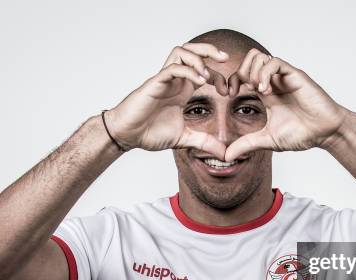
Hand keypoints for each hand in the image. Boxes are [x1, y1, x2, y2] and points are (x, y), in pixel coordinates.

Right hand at [104, 43, 229, 157]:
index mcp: (182, 90)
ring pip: (181, 52)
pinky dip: (188, 71)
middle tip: (226, 58)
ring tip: (208, 74)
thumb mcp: (184, 139)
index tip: (228, 92)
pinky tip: (200, 81)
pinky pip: (172, 68)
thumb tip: (224, 154)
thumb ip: (204, 142)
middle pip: (192, 51)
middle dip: (210, 50)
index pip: (204, 71)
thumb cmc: (149, 133)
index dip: (219, 76)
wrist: (127, 136)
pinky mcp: (154, 83)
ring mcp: (164, 80)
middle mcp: (175, 81)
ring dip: (198, 57)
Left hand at [224, 49, 347, 160]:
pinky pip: (274, 63)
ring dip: (252, 72)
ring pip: (260, 56)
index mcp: (266, 93)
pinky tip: (266, 92)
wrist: (326, 133)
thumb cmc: (302, 134)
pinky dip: (265, 74)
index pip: (242, 75)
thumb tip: (226, 156)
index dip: (232, 81)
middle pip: (248, 60)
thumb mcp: (267, 140)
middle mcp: (273, 82)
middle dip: (238, 72)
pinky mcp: (295, 75)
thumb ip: (247, 145)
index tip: (228, 95)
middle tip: (239, 91)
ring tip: (257, 91)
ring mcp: (284, 77)